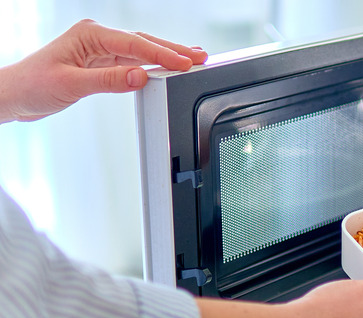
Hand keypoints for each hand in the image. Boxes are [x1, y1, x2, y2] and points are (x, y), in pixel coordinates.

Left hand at [0, 19, 207, 122]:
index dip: (162, 54)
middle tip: (200, 57)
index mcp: (90, 34)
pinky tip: (167, 67)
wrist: (14, 95)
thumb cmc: (33, 85)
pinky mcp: (102, 63)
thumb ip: (108, 80)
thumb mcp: (71, 84)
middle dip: (173, 50)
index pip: (135, 44)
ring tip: (193, 59)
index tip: (184, 64)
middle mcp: (97, 37)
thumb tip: (139, 76)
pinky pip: (133, 61)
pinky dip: (153, 65)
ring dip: (167, 56)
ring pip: (141, 51)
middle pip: (144, 42)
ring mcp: (100, 49)